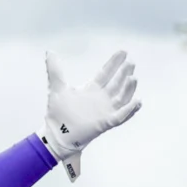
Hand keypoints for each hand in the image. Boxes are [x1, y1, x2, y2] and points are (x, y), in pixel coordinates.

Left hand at [41, 51, 140, 182]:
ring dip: (129, 89)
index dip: (114, 63)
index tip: (123, 51)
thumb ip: (55, 70)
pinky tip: (137, 102)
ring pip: (122, 98)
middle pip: (117, 83)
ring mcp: (104, 111)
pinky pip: (121, 116)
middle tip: (131, 62)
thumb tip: (50, 52)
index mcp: (92, 89)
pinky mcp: (105, 123)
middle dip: (124, 73)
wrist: (55, 135)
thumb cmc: (57, 114)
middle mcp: (101, 99)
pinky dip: (129, 110)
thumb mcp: (56, 88)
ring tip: (133, 78)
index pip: (106, 73)